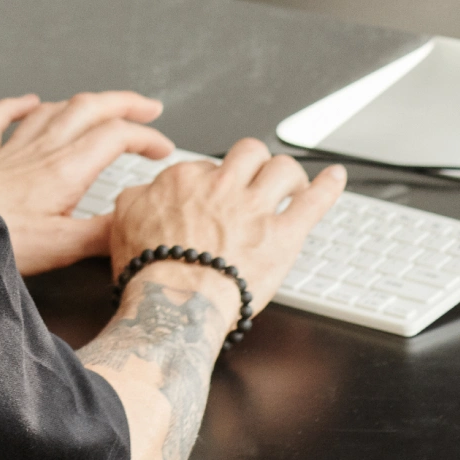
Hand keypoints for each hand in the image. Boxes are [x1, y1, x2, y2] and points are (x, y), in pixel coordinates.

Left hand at [0, 91, 173, 275]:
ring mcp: (7, 150)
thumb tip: (135, 224)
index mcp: (63, 171)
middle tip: (147, 108)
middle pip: (89, 109)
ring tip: (99, 105)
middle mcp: (38, 151)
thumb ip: (101, 235)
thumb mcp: (59, 248)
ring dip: (81, 103)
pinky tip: (26, 101)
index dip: (146, 137)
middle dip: (123, 103)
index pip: (115, 137)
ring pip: (51, 109)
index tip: (162, 149)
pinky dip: (16, 105)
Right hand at [112, 139, 345, 320]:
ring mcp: (255, 208)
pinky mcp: (283, 235)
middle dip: (254, 162)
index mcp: (185, 179)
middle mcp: (223, 185)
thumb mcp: (122, 221)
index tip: (213, 196)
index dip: (212, 181)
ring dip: (289, 174)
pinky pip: (313, 202)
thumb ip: (136, 198)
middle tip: (256, 176)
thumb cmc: (150, 272)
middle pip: (249, 152)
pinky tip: (336, 177)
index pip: (206, 164)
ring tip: (291, 182)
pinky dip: (329, 187)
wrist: (174, 306)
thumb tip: (142, 192)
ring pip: (282, 168)